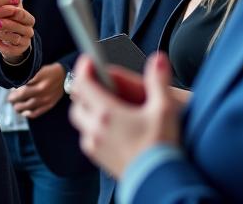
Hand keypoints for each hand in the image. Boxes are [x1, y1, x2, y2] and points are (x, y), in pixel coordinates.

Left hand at [0, 0, 34, 62]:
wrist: (11, 39)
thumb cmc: (10, 18)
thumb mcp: (13, 6)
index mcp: (28, 18)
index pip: (22, 13)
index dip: (11, 11)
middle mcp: (29, 30)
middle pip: (21, 26)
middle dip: (8, 23)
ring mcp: (24, 42)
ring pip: (16, 38)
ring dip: (4, 34)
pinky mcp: (18, 51)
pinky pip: (11, 49)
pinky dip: (2, 45)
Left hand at [8, 62, 65, 117]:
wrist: (65, 77)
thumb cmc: (49, 72)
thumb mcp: (39, 69)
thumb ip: (28, 76)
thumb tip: (15, 84)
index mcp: (40, 77)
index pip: (22, 83)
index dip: (14, 87)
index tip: (11, 88)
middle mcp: (43, 88)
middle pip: (23, 94)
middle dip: (13, 97)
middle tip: (10, 98)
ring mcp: (46, 98)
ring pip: (28, 105)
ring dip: (18, 106)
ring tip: (15, 105)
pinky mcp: (49, 105)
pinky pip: (36, 112)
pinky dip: (28, 114)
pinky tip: (23, 112)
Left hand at [68, 53, 181, 177]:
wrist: (159, 183)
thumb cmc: (161, 148)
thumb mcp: (164, 109)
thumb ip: (158, 81)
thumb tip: (158, 60)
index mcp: (107, 113)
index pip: (83, 83)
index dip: (84, 68)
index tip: (88, 60)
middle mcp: (95, 129)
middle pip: (78, 102)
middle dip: (85, 90)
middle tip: (98, 83)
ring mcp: (95, 146)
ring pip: (81, 122)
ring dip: (89, 110)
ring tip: (107, 105)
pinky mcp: (99, 159)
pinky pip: (88, 138)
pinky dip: (94, 128)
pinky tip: (111, 128)